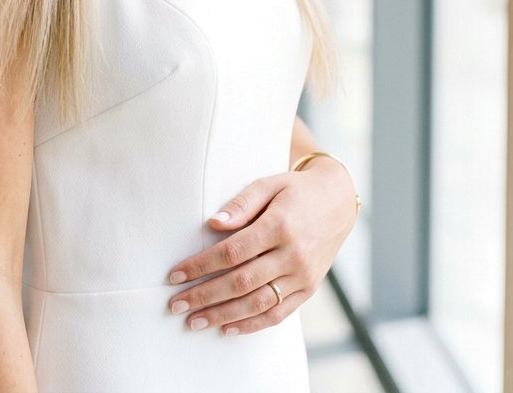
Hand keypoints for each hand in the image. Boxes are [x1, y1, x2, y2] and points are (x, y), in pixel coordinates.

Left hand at [167, 158, 357, 335]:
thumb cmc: (295, 190)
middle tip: (176, 305)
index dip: (201, 265)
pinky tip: (227, 329)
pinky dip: (252, 325)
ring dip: (223, 315)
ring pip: (258, 303)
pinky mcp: (309, 289)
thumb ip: (241, 204)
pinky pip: (279, 313)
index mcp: (279, 226)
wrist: (337, 202)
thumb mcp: (268, 184)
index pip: (232, 252)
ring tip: (194, 322)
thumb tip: (213, 223)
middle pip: (241, 282)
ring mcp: (303, 276)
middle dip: (205, 296)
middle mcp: (293, 254)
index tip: (175, 275)